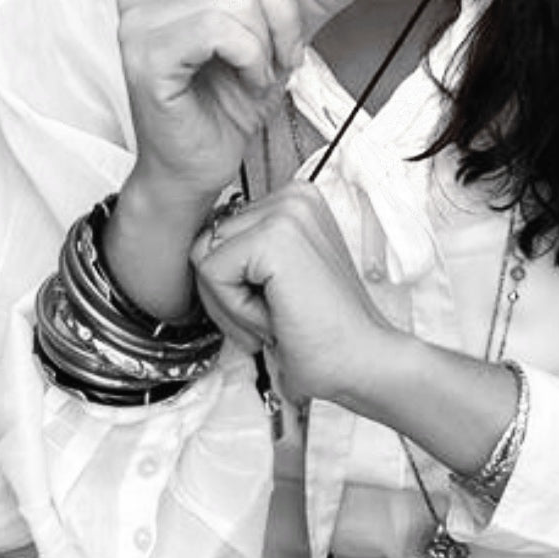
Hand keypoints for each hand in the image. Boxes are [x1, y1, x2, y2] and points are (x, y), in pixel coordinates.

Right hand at [116, 0, 377, 213]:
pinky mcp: (144, 52)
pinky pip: (222, 28)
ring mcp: (139, 16)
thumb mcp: (284, 37)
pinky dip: (252, 58)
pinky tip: (247, 82)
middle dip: (286, 7)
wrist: (197, 166)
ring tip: (263, 72)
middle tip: (289, 52)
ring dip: (271, 40)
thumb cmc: (228, 101)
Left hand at [190, 180, 395, 405]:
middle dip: (227, 293)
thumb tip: (196, 246)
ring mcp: (287, 211)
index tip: (278, 304)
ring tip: (279, 315)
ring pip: (203, 258)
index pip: (218, 234)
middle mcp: (293, 195)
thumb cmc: (322, 334)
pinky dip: (235, 310)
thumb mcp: (274, 279)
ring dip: (231, 303)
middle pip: (205, 242)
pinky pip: (211, 274)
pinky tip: (277, 317)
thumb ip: (243, 254)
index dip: (234, 284)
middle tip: (278, 314)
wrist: (363, 362)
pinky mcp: (275, 237)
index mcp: (295, 201)